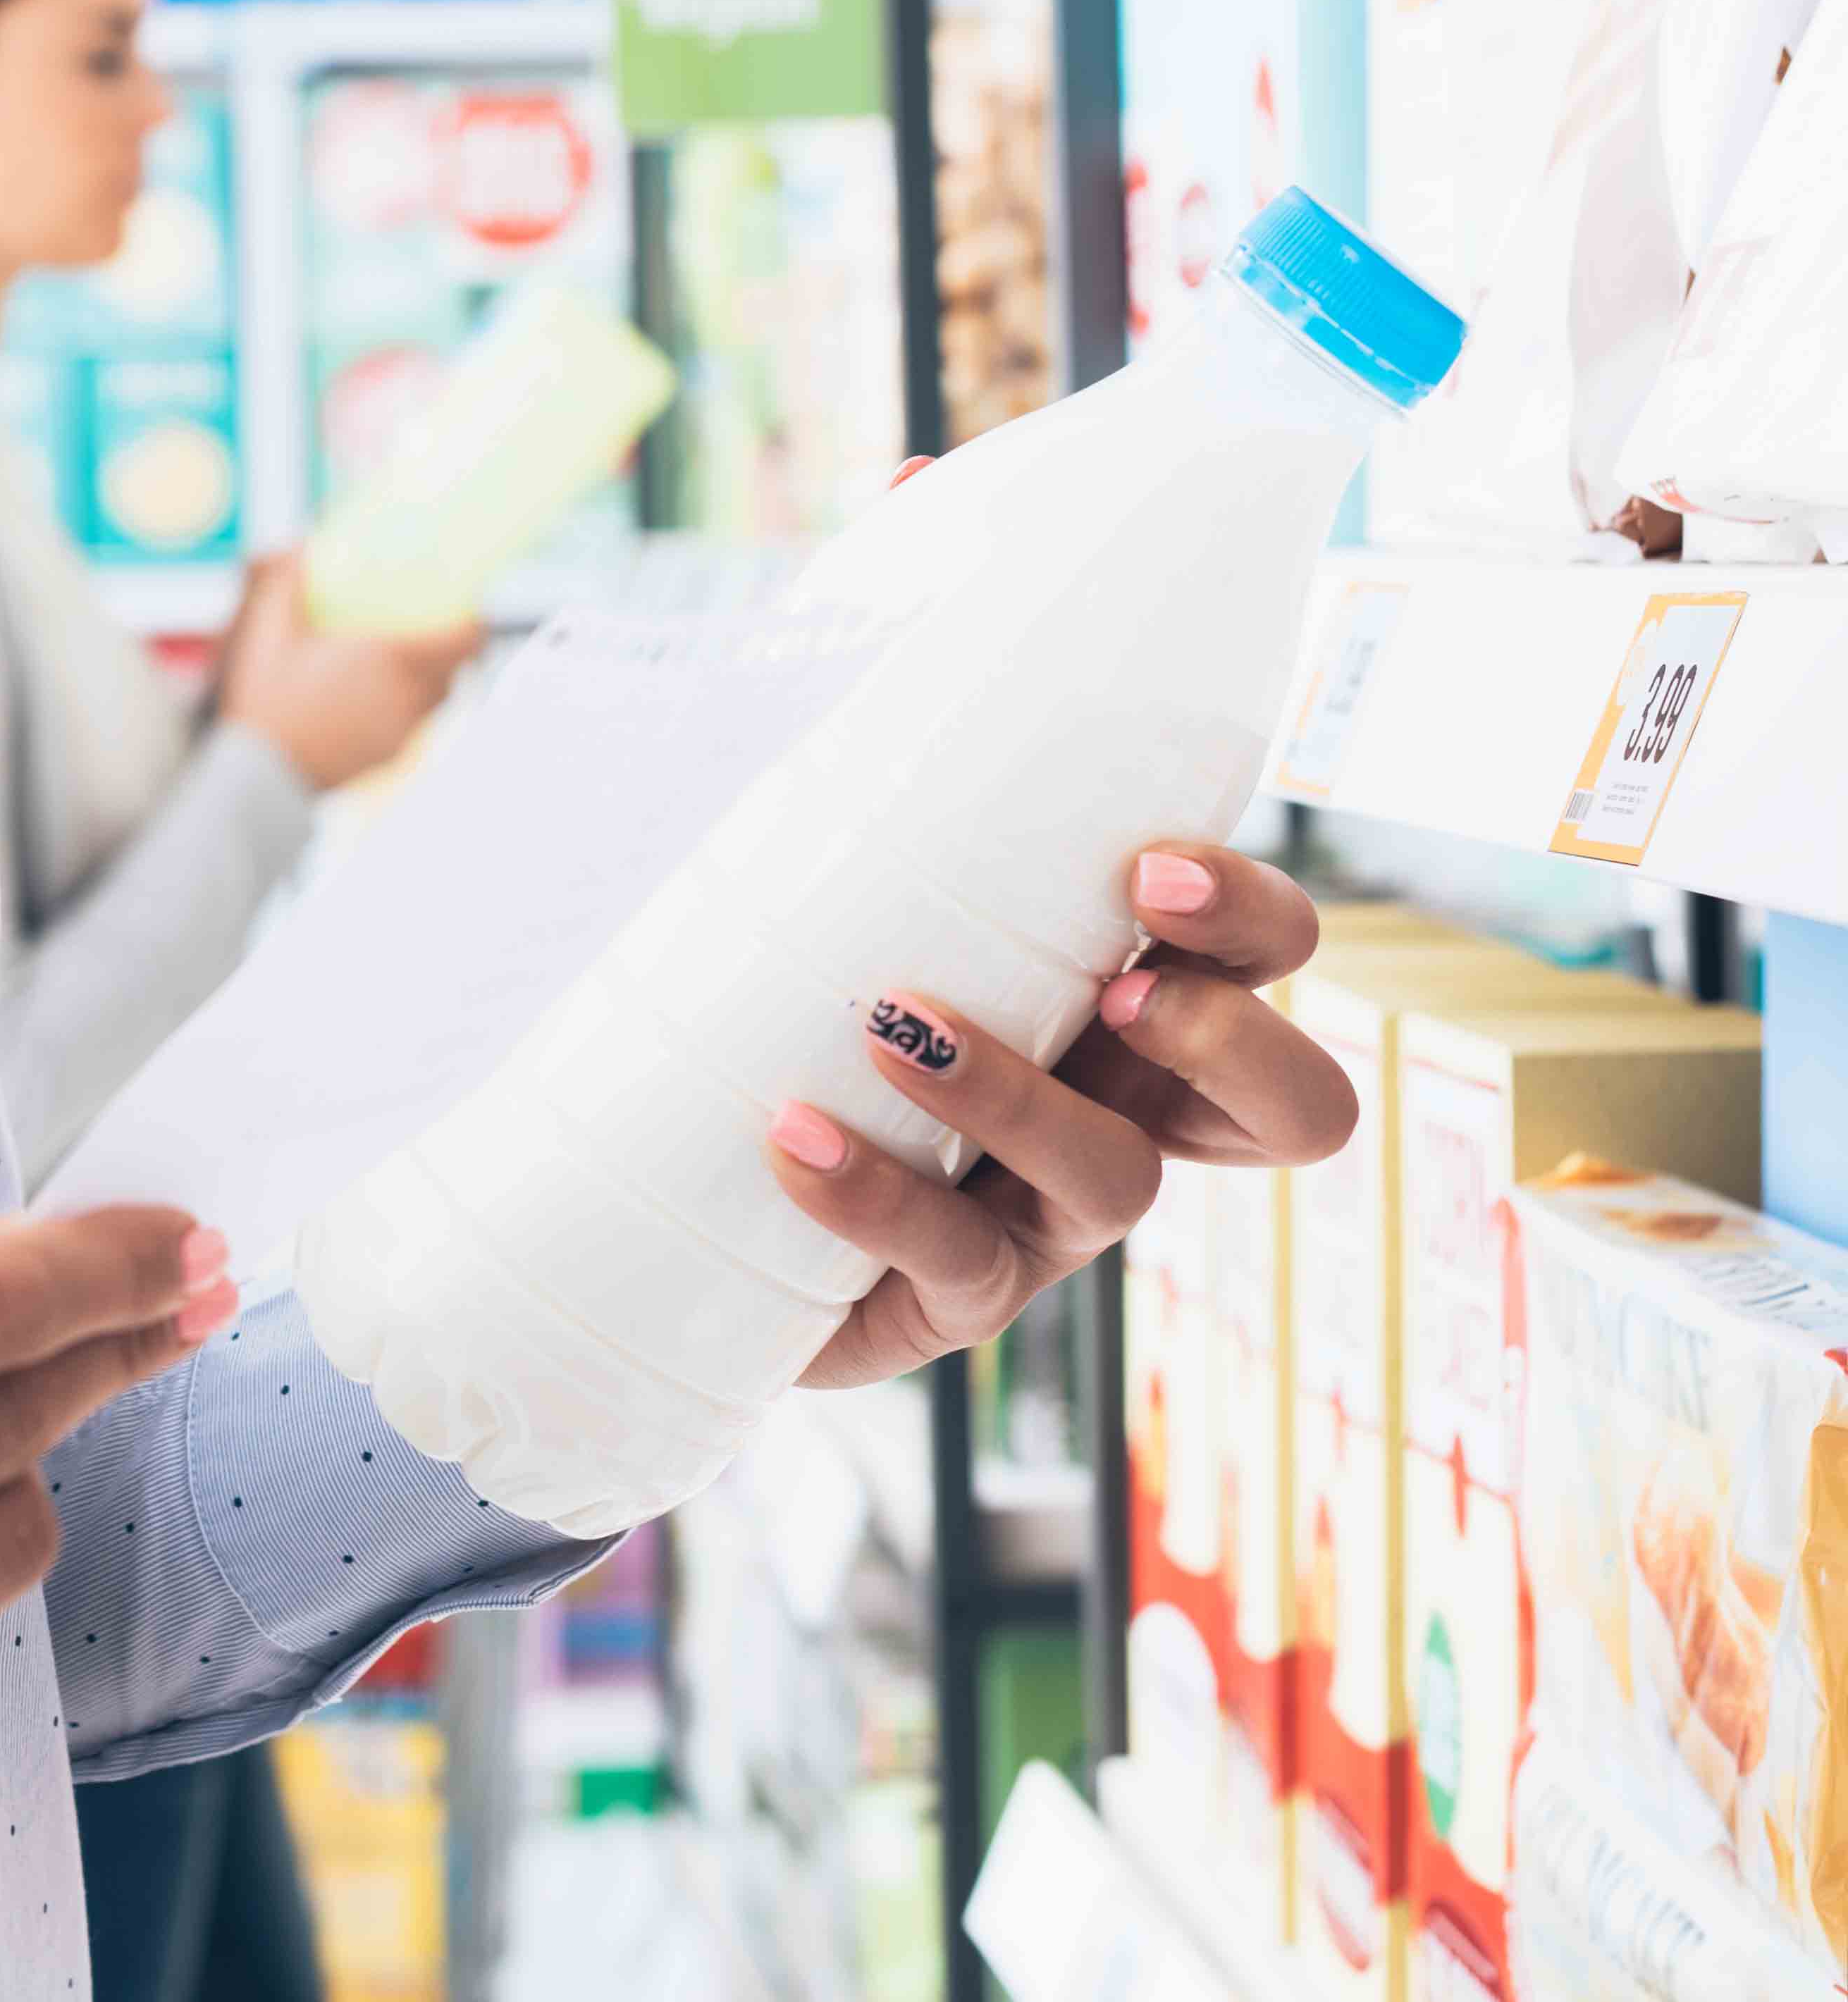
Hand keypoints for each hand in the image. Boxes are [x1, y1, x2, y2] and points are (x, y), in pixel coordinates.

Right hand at [217, 550, 484, 790]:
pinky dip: (409, 706)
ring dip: (432, 679)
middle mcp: (408, 698)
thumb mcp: (266, 636)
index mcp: (391, 661)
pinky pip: (414, 724)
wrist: (262, 776)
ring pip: (437, 699)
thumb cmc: (267, 705)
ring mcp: (402, 732)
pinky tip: (376, 698)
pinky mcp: (389, 756)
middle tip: (436, 626)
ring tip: (406, 662)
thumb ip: (282, 586)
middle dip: (453, 648)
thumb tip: (295, 546)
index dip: (474, 622)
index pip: (463, 640)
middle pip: (456, 670)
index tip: (468, 606)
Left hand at [761, 841, 1352, 1389]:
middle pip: (1296, 1107)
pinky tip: (793, 1136)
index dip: (1249, 921)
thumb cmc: (801, 1009)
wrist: (706, 1201)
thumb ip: (890, 823)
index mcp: (1135, 1011)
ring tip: (894, 1028)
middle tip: (1117, 993)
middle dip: (1229, 1040)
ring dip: (1015, 1095)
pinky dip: (873, 1192)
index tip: (1149, 873)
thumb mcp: (858, 905)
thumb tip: (872, 697)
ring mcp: (1055, 1222)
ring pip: (1120, 1181)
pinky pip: (956, 1262)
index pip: (1267, 957)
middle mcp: (1129, 1115)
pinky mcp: (963, 1304)